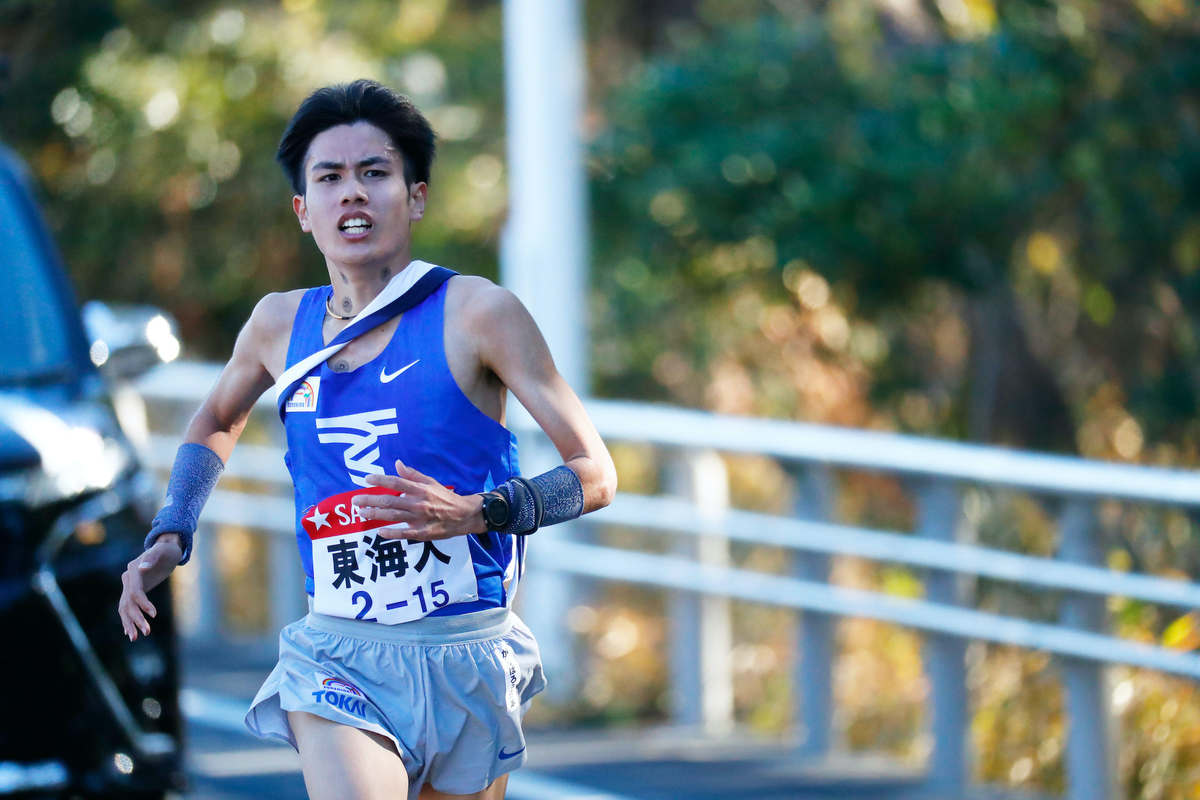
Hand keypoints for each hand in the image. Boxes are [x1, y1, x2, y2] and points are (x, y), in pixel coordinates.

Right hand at [118, 533, 181, 640]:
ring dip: (129, 623)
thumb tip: (141, 567)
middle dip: (136, 619)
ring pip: (125, 607)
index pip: (135, 592)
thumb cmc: (166, 549)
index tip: (154, 615)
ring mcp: (129, 585)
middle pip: (128, 602)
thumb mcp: (163, 551)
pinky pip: (128, 607)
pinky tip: (129, 632)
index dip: (143, 604)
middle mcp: (127, 579)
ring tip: (135, 638)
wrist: (165, 547)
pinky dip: (128, 619)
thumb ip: (152, 557)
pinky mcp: (134, 590)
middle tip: (147, 632)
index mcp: (132, 570)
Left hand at [353, 460, 481, 540]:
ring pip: (393, 516)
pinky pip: (403, 533)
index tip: (366, 479)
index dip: (380, 480)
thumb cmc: (445, 497)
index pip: (396, 482)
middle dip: (370, 500)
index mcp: (420, 489)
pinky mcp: (422, 533)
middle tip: (355, 500)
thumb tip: (397, 464)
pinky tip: (379, 532)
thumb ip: (413, 474)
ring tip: (361, 513)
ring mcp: (419, 519)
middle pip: (389, 500)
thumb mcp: (431, 482)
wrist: (464, 515)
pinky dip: (391, 533)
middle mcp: (418, 503)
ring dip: (375, 515)